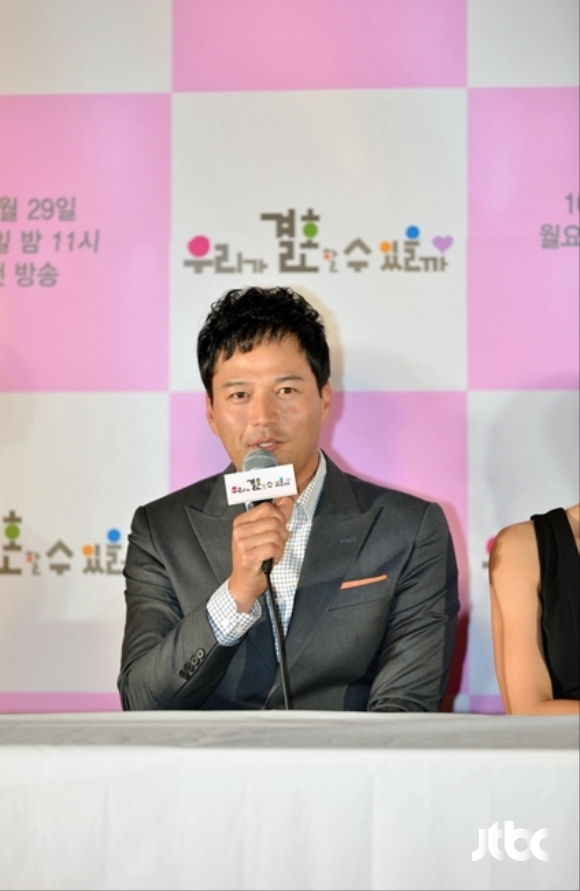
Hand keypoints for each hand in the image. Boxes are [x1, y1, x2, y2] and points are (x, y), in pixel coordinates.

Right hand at [229, 497, 294, 612]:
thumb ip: (277, 516)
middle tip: (275, 545)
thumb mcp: (265, 534)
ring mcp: (242, 544)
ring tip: (271, 553)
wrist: (244, 582)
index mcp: (241, 522)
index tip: (278, 528)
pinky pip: (273, 548)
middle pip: (275, 521)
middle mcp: (240, 531)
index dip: (279, 518)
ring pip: (276, 535)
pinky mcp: (248, 556)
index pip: (268, 508)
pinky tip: (270, 559)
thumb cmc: (254, 558)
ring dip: (280, 547)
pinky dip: (277, 555)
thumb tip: (287, 499)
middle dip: (282, 535)